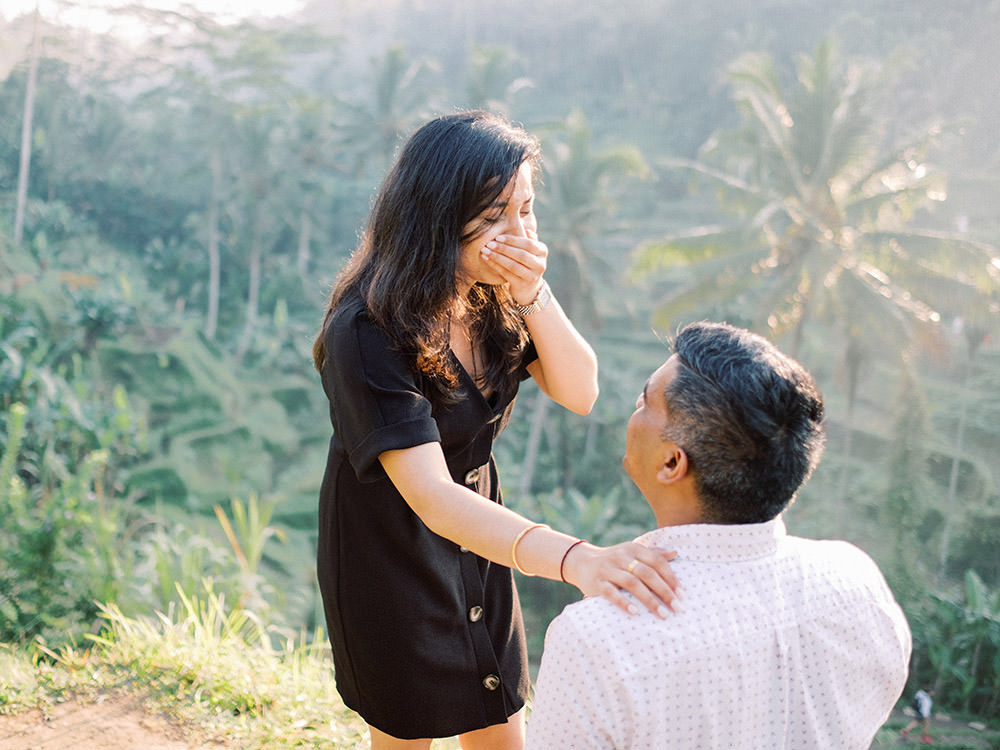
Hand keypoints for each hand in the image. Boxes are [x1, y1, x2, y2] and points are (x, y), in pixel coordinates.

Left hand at [480, 231, 546, 304]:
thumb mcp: (530, 249)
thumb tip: (525, 227)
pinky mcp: (522, 285)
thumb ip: (528, 238)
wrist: (528, 287)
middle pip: (521, 255)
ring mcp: (532, 277)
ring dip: (497, 257)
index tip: (498, 237)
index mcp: (543, 252)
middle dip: (503, 249)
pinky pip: (506, 274)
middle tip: (489, 243)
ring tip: (485, 251)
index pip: (528, 244)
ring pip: (512, 265)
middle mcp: (540, 265)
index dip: (513, 240)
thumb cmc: (526, 262)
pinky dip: (495, 266)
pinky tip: (486, 259)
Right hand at [564, 541, 681, 618]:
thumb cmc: (614, 560)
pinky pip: (611, 593)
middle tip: (677, 608)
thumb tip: (675, 553)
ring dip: (649, 600)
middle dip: (664, 591)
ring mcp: (608, 569)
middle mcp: (621, 557)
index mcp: (633, 549)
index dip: (671, 577)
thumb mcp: (632, 552)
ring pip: (632, 583)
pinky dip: (624, 602)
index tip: (682, 594)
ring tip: (663, 614)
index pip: (656, 561)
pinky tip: (635, 613)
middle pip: (647, 573)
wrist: (581, 561)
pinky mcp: (597, 582)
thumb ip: (653, 553)